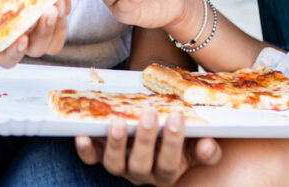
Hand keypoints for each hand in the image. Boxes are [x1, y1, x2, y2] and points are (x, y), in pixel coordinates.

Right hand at [0, 0, 69, 66]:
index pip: (6, 60)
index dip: (14, 54)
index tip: (20, 39)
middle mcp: (15, 40)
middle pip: (36, 48)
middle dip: (44, 31)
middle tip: (47, 10)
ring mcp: (32, 30)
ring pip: (52, 38)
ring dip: (59, 22)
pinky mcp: (46, 15)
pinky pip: (62, 21)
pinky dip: (65, 8)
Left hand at [75, 111, 220, 184]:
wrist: (153, 124)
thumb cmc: (175, 133)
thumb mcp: (194, 142)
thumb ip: (205, 148)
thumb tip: (207, 144)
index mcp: (166, 172)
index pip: (170, 164)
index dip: (173, 143)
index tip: (177, 117)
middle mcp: (142, 173)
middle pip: (141, 166)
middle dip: (146, 140)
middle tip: (150, 114)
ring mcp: (120, 166)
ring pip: (114, 165)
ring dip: (116, 144)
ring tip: (119, 121)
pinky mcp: (101, 155)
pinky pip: (90, 158)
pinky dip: (85, 149)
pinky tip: (82, 135)